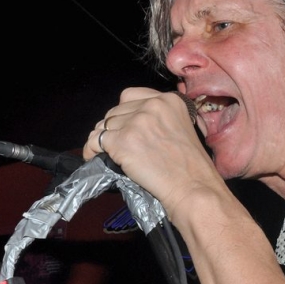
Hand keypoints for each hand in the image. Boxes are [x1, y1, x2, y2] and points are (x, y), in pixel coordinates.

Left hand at [83, 87, 209, 213]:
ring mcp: (135, 122)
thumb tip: (135, 122)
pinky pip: (95, 140)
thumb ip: (162, 118)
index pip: (130, 96)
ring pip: (104, 126)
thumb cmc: (193, 167)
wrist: (193, 187)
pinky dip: (91, 150)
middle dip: (114, 128)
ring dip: (104, 140)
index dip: (125, 112)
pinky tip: (94, 157)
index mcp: (170, 100)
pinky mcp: (122, 141)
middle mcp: (152, 105)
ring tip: (109, 154)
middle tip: (121, 145)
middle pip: (115, 111)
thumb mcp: (184, 128)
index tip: (127, 126)